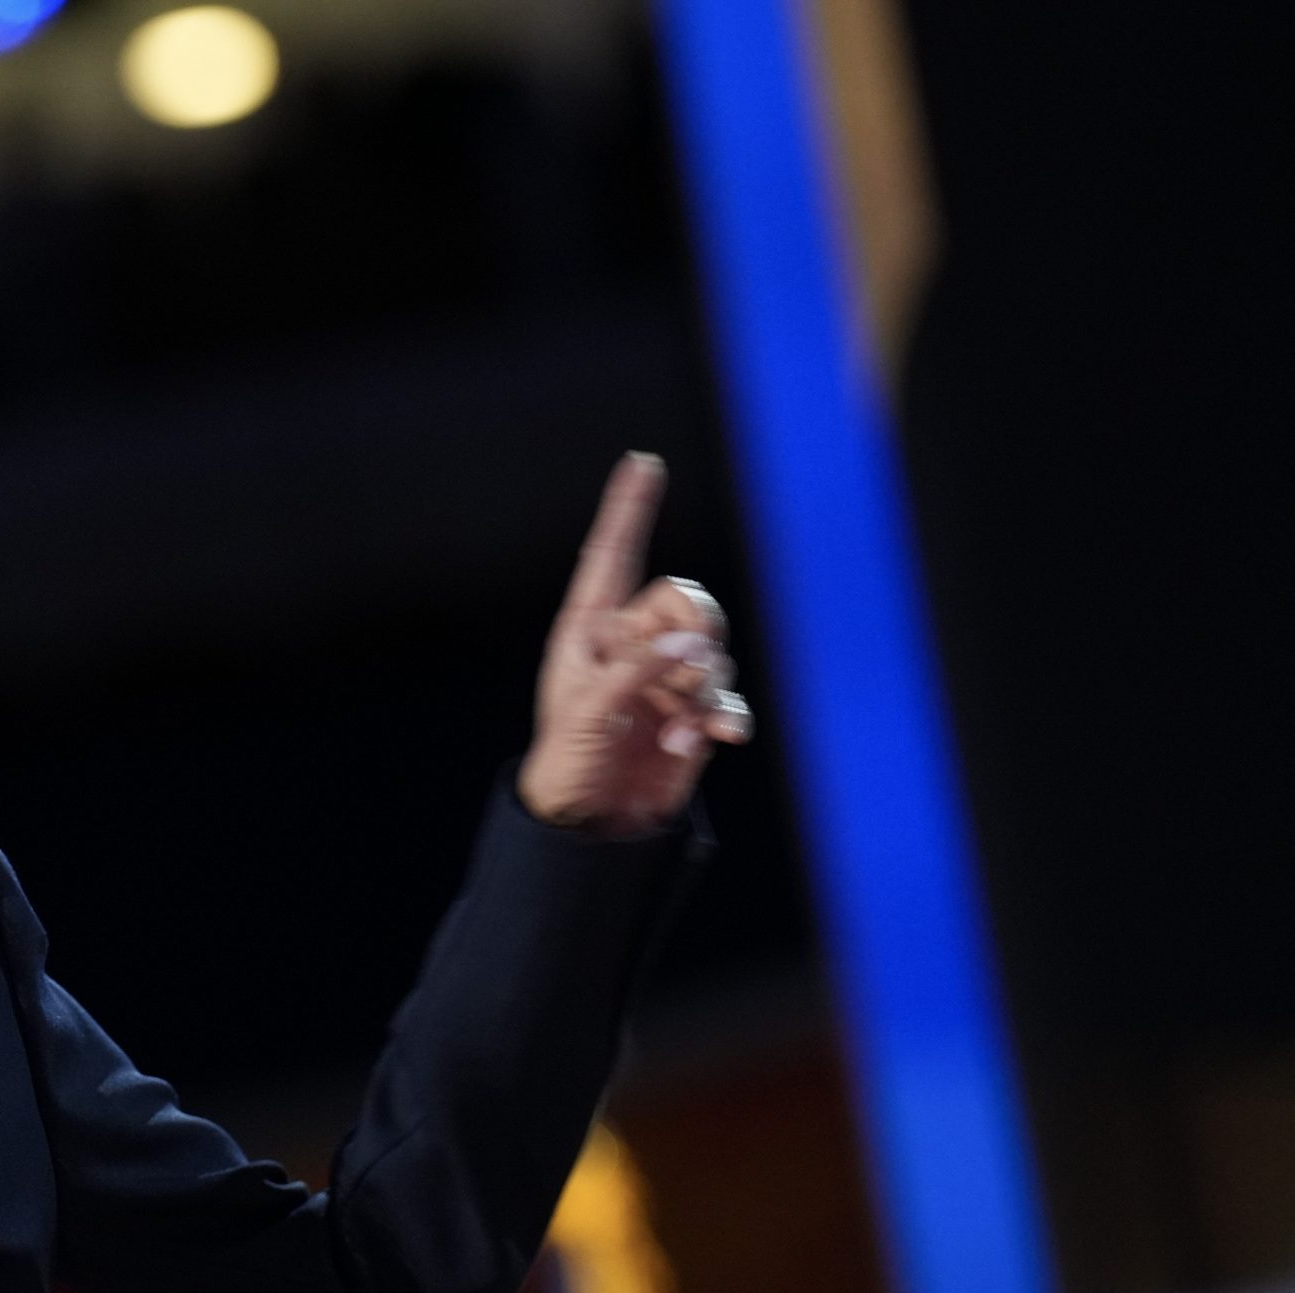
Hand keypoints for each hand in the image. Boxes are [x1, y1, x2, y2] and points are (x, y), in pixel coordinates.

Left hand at [516, 453, 752, 834]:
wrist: (590, 825)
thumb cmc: (566, 763)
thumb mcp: (587, 712)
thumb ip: (638, 672)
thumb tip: (694, 648)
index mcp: (591, 631)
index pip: (611, 557)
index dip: (628, 511)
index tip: (642, 464)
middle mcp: (632, 646)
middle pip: (686, 600)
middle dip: (695, 627)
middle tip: (686, 665)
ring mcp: (667, 679)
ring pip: (713, 649)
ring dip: (703, 686)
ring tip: (674, 725)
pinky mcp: (695, 715)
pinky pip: (727, 697)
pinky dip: (726, 713)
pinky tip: (716, 736)